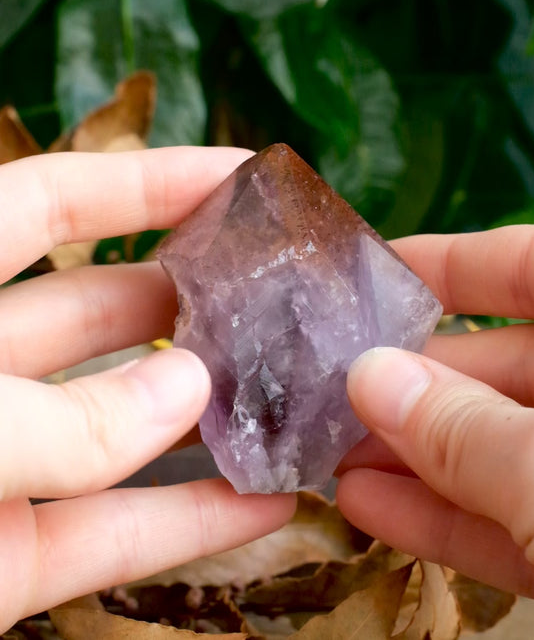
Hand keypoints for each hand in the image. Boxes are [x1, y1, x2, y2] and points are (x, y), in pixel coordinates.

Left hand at [0, 148, 295, 630]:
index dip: (150, 182)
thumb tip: (186, 391)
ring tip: (297, 398)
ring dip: (211, 419)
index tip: (240, 180)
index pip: (58, 203)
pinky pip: (119, 534)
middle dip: (198, 301)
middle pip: (110, 314)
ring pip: (128, 432)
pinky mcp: (10, 563)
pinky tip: (266, 500)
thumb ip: (46, 417)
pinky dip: (192, 523)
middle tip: (285, 298)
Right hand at [336, 226, 533, 597]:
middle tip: (328, 387)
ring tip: (330, 451)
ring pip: (501, 449)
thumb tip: (370, 378)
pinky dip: (447, 517)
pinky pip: (516, 520)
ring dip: (414, 453)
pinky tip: (370, 507)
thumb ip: (467, 429)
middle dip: (413, 379)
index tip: (367, 275)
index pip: (532, 266)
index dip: (450, 262)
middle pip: (504, 364)